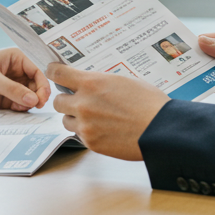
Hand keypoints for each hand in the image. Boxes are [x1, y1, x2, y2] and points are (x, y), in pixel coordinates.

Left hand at [0, 48, 50, 110]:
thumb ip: (12, 89)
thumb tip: (34, 100)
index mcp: (16, 58)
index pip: (37, 70)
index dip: (43, 84)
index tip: (42, 98)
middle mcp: (15, 71)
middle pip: (36, 85)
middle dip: (38, 95)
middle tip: (36, 106)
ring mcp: (10, 86)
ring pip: (29, 96)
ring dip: (29, 103)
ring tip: (23, 108)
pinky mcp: (3, 99)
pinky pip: (19, 105)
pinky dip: (21, 109)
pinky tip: (16, 110)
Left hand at [49, 64, 167, 161]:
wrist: (160, 129)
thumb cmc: (148, 103)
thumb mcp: (123, 81)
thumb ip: (100, 82)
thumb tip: (89, 83)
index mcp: (91, 83)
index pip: (57, 73)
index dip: (54, 72)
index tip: (54, 72)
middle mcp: (83, 104)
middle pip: (58, 101)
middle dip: (67, 100)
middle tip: (79, 101)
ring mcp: (85, 125)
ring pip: (66, 120)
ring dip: (75, 118)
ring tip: (94, 118)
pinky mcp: (91, 142)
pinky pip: (79, 135)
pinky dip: (87, 132)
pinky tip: (103, 129)